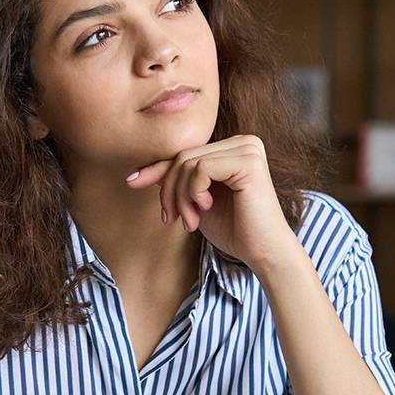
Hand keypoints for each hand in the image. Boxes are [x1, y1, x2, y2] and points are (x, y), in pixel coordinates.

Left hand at [124, 134, 297, 273]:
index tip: (131, 183)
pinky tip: (205, 209)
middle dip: (169, 191)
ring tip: (190, 221)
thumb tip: (139, 173)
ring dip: (180, 197)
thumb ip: (177, 183)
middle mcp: (243, 142)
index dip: (156, 169)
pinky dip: (194, 192)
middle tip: (173, 220)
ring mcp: (248, 148)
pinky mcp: (248, 161)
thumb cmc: (233, 230)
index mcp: (232, 148)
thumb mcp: (195, 202)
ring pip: (188, 162)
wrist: (262, 253)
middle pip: (183, 156)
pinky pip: (201, 168)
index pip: (184, 153)